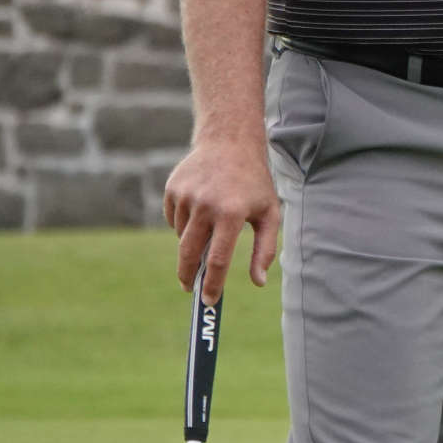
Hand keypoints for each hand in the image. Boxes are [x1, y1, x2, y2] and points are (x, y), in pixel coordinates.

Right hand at [163, 136, 280, 303]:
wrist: (230, 141)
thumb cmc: (254, 182)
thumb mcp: (269, 212)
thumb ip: (265, 249)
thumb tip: (258, 282)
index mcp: (232, 213)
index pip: (217, 260)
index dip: (212, 284)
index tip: (208, 301)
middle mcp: (206, 205)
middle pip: (189, 255)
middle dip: (188, 276)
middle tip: (190, 287)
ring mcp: (186, 196)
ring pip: (182, 236)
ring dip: (192, 241)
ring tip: (210, 224)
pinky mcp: (172, 189)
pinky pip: (174, 220)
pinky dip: (184, 223)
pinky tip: (200, 206)